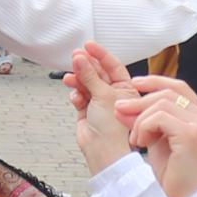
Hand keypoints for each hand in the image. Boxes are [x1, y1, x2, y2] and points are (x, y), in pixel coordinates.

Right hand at [70, 44, 140, 174]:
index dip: (100, 54)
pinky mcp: (87, 110)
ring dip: (78, 79)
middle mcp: (113, 94)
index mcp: (126, 88)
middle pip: (97, 72)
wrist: (102, 151)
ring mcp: (99, 102)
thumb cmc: (114, 129)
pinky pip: (79, 96)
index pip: (112, 65)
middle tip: (75, 57)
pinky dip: (76, 94)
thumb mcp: (103, 95)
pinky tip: (76, 96)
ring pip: (85, 83)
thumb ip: (90, 75)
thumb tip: (81, 58)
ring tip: (71, 77)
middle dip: (86, 65)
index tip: (88, 45)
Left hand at [116, 73, 196, 196]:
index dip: (155, 81)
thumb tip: (123, 106)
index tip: (135, 83)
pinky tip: (142, 143)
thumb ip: (145, 121)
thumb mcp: (156, 140)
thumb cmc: (175, 174)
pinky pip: (159, 118)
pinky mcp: (191, 135)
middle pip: (167, 93)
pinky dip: (144, 127)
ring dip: (140, 120)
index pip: (178, 86)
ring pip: (160, 104)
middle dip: (139, 101)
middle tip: (120, 111)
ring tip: (136, 139)